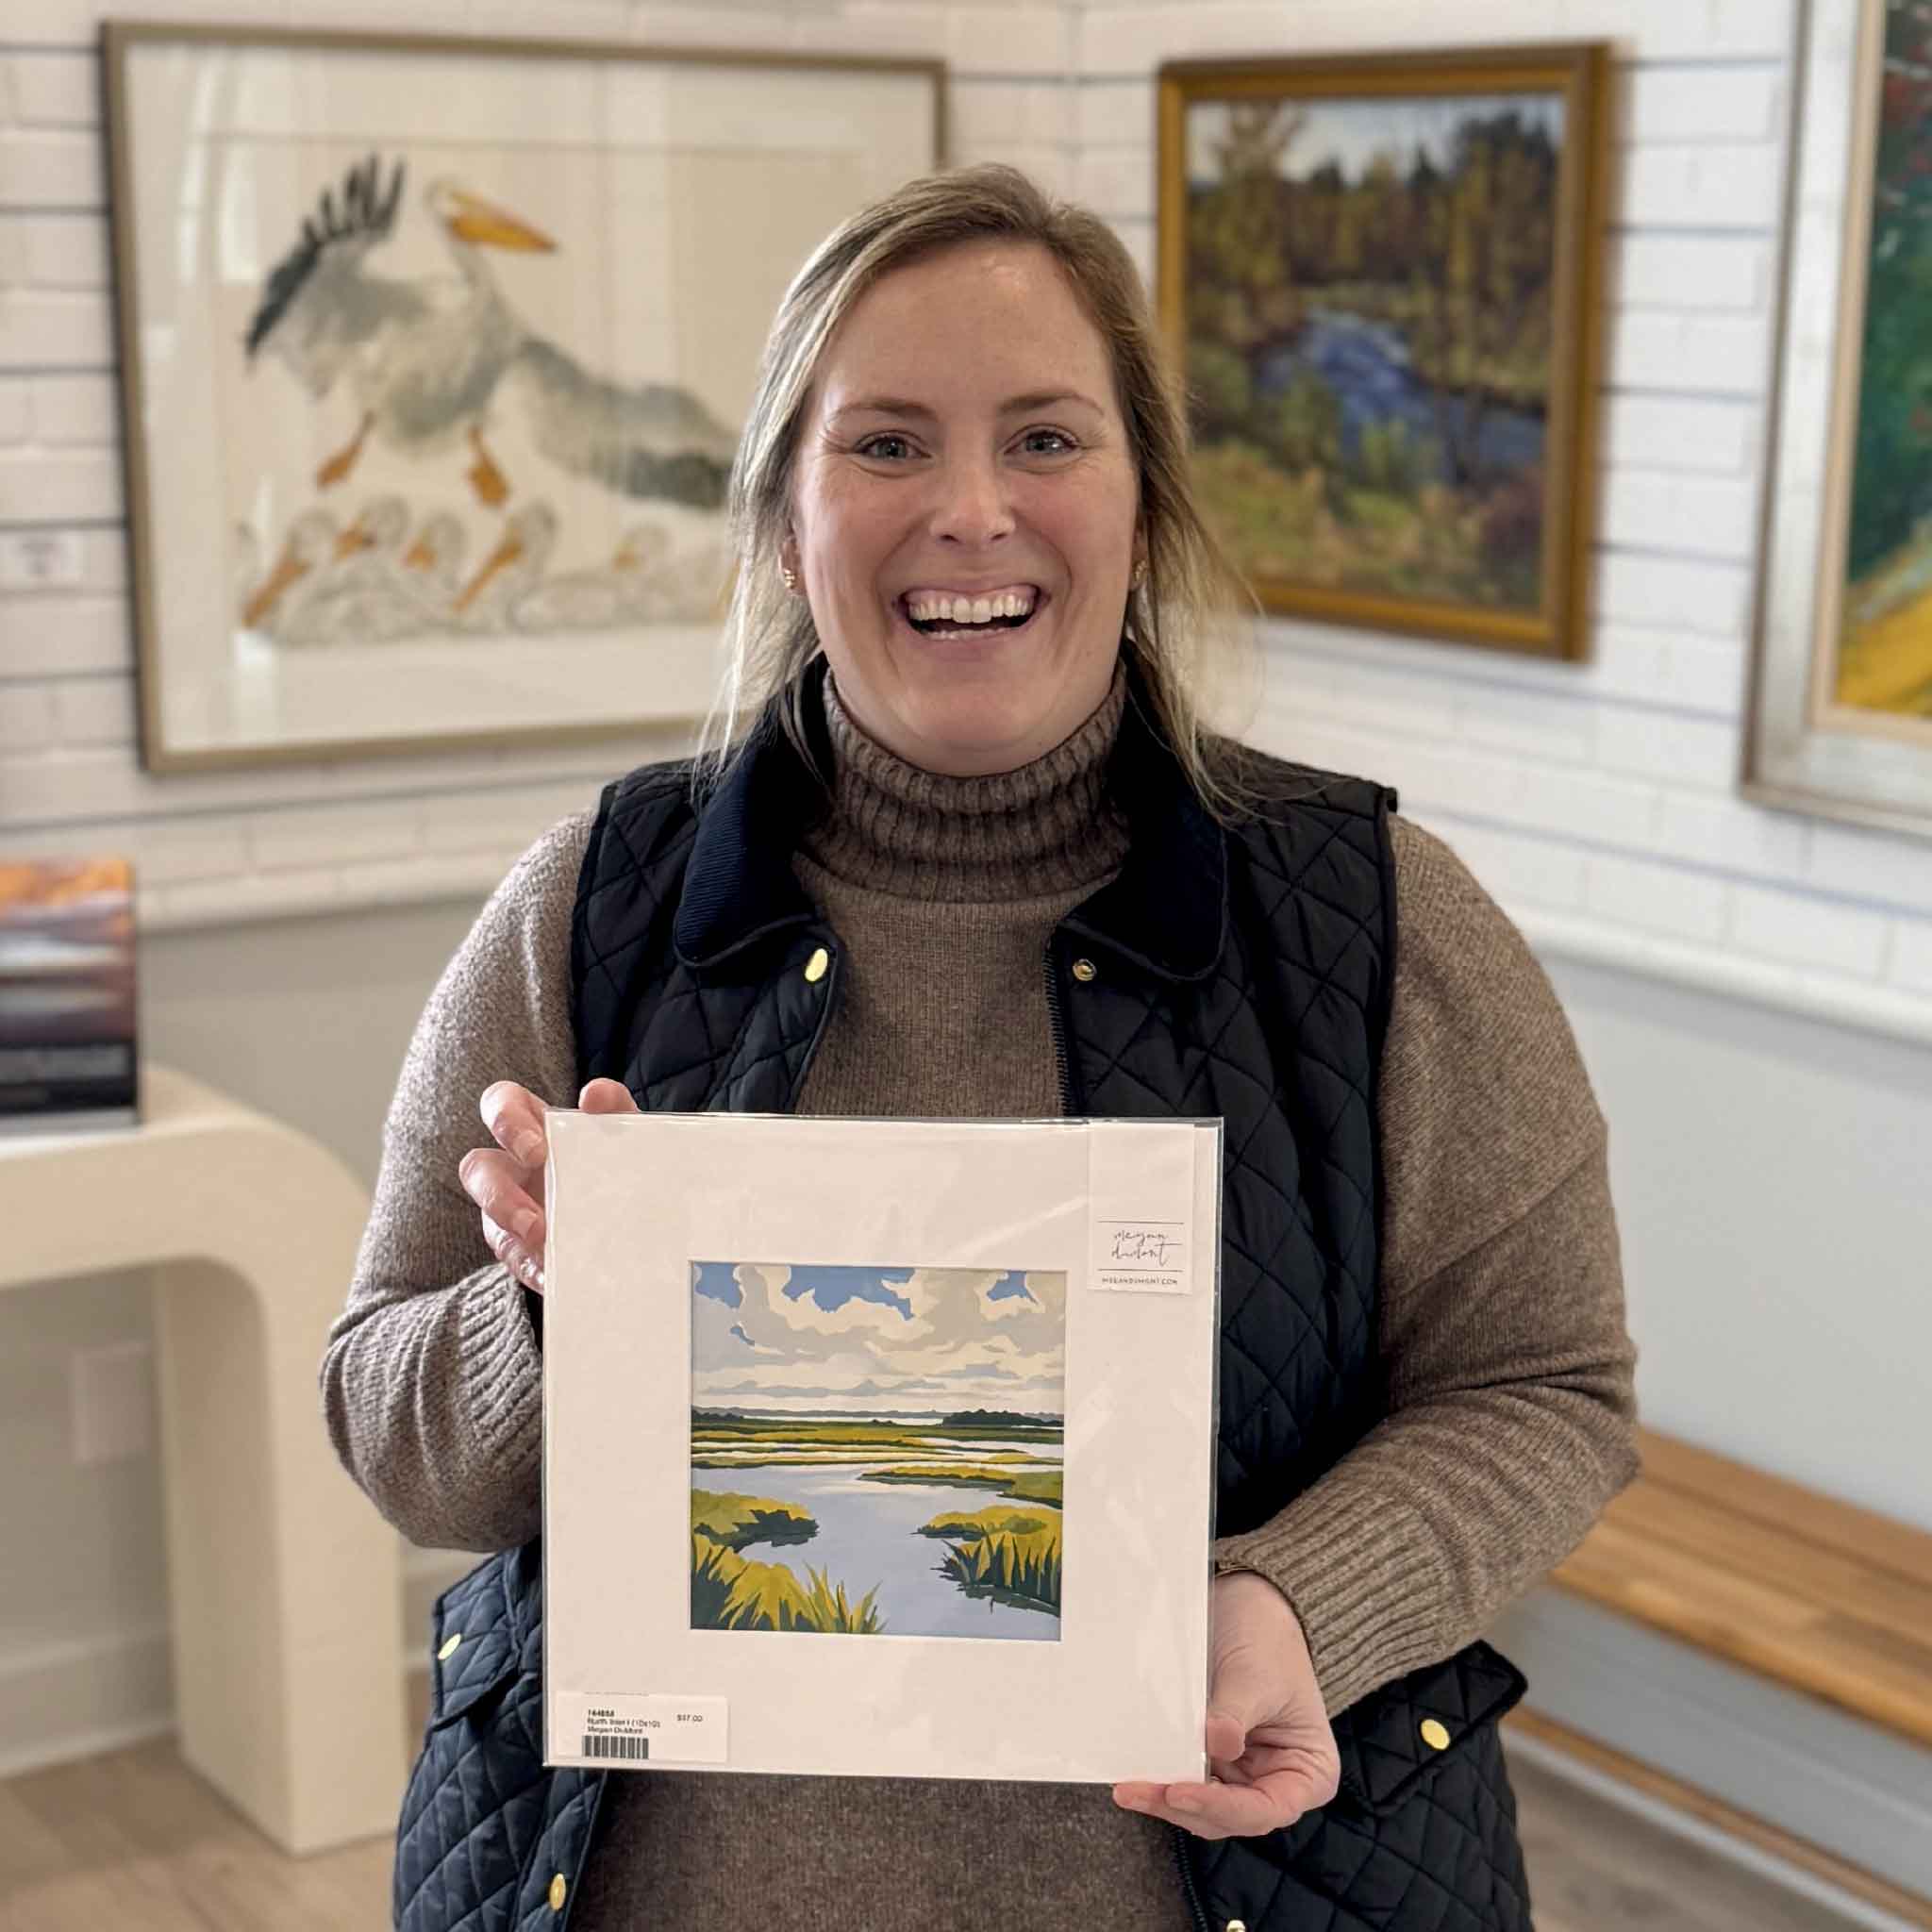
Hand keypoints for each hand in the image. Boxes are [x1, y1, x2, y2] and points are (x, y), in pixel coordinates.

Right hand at [457, 1077, 638, 1292]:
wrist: (647, 1208)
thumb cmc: (624, 1156)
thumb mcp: (627, 1129)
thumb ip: (615, 1106)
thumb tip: (593, 1094)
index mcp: (535, 1126)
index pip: (499, 1104)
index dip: (505, 1121)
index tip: (537, 1149)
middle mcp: (515, 1166)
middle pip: (476, 1169)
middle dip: (497, 1192)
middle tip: (532, 1212)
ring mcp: (515, 1211)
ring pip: (489, 1221)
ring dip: (514, 1236)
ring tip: (543, 1243)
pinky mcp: (526, 1249)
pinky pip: (517, 1261)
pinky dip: (533, 1268)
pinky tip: (552, 1275)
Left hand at [1113, 1570, 1340, 1839]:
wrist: (1252, 1608)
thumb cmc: (1268, 1641)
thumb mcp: (1255, 1677)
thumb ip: (1233, 1716)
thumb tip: (1214, 1745)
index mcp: (1309, 1772)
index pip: (1266, 1809)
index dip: (1222, 1807)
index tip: (1181, 1790)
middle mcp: (1277, 1783)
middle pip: (1229, 1816)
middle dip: (1184, 1806)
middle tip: (1141, 1791)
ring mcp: (1243, 1775)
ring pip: (1203, 1806)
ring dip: (1167, 1799)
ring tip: (1131, 1788)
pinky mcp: (1214, 1761)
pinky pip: (1187, 1781)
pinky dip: (1164, 1780)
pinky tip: (1139, 1774)